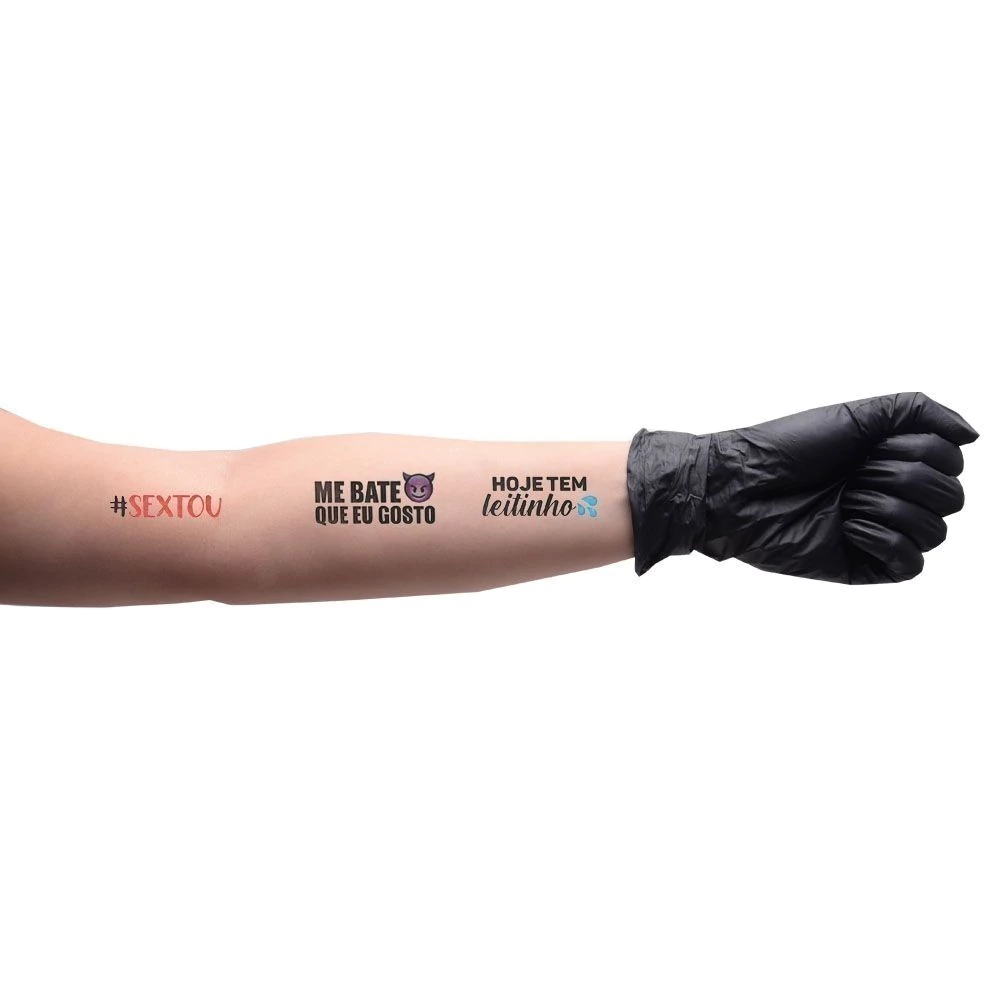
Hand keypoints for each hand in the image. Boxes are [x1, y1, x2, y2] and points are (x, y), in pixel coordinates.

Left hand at [700, 392, 978, 582]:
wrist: (743, 486)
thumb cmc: (789, 448)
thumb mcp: (858, 415)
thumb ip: (920, 411)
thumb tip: (973, 436)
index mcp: (894, 460)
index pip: (951, 461)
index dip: (918, 450)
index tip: (869, 448)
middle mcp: (893, 496)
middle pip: (952, 497)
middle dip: (902, 477)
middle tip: (853, 475)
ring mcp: (879, 533)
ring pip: (935, 531)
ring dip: (888, 506)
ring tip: (844, 501)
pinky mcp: (863, 565)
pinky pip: (912, 565)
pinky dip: (884, 540)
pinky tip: (847, 526)